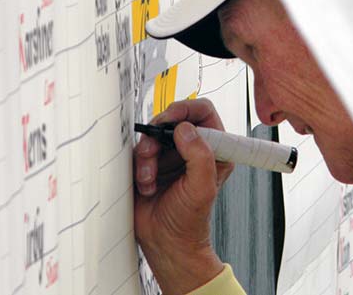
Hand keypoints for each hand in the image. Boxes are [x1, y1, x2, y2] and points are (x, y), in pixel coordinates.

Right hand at [133, 99, 233, 293]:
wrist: (165, 243)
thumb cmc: (189, 222)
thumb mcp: (202, 188)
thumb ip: (200, 156)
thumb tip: (186, 129)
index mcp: (213, 150)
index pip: (203, 112)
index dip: (187, 109)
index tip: (172, 118)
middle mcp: (191, 149)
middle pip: (173, 120)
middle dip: (159, 135)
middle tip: (153, 149)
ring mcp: (170, 155)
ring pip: (153, 135)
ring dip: (147, 155)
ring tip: (150, 177)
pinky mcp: (150, 163)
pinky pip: (139, 150)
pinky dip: (139, 166)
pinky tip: (145, 184)